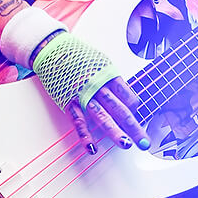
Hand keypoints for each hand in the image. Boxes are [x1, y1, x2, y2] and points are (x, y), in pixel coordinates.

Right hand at [31, 32, 149, 152]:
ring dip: (115, 132)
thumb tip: (125, 95)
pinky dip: (85, 136)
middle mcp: (99, 87)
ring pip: (102, 117)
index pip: (129, 97)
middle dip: (134, 127)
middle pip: (121, 110)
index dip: (135, 108)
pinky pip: (79, 122)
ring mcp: (84, 96)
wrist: (53, 49)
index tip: (136, 114)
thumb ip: (112, 80)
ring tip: (125, 144)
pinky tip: (92, 148)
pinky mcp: (69, 102)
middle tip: (144, 142)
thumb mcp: (102, 63)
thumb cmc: (78, 56)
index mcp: (109, 76)